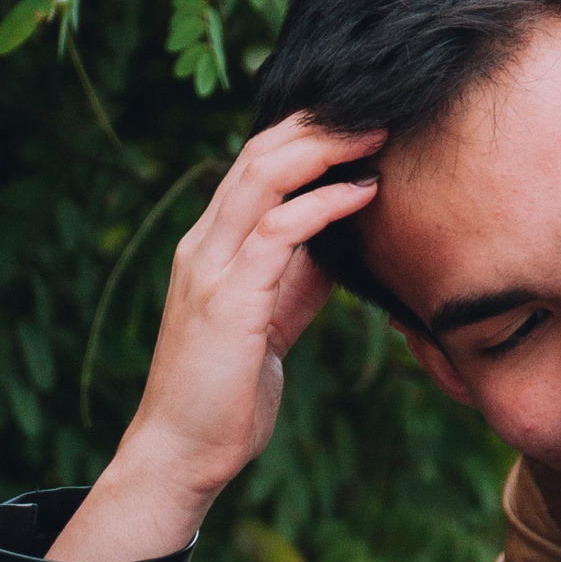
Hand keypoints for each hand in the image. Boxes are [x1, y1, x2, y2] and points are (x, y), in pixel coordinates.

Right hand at [52, 116, 378, 561]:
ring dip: (325, 148)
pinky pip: (278, 230)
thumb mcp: (270, 317)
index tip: (359, 120)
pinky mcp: (228, 298)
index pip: (254, 164)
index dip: (305, 134)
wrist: (183, 453)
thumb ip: (296, 273)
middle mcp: (203, 244)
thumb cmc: (227, 392)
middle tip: (378, 108)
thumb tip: (342, 235)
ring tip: (377, 133)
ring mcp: (210, 268)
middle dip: (319, 124)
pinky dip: (324, 203)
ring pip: (263, 177)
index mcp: (210, 245)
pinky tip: (364, 192)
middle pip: (258, 154)